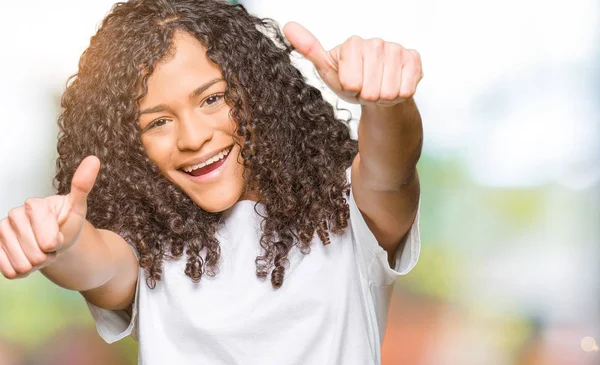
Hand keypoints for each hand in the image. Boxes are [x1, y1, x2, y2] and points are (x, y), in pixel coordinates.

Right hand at [0, 156, 99, 278]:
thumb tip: (94, 160)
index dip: (57, 243)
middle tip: (50, 246)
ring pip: (21, 265)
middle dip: (47, 255)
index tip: (59, 236)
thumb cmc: (65, 225)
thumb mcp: (78, 209)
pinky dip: (21, 271)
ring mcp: (2, 231)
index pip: (48, 240)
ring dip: (35, 264)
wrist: (54, 241)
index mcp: (34, 205)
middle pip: (35, 254)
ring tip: (39, 250)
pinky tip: (26, 258)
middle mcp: (13, 215)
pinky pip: (7, 271)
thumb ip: (82, 186)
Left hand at [283, 22, 422, 105]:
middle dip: (367, 95)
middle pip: (371, 88)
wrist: (377, 93)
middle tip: (366, 88)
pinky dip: (399, 94)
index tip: (351, 84)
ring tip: (379, 88)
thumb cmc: (352, 83)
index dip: (351, 90)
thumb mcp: (327, 70)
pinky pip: (406, 88)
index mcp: (353, 44)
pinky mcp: (414, 59)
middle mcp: (376, 42)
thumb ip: (309, 49)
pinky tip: (394, 86)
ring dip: (383, 96)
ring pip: (390, 90)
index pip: (351, 82)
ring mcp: (396, 49)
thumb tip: (288, 27)